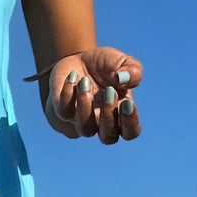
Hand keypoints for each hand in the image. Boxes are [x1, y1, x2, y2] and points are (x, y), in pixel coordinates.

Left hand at [28, 46, 142, 143]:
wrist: (78, 59)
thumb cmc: (106, 66)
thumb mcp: (123, 62)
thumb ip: (133, 71)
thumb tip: (123, 79)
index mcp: (121, 114)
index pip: (130, 132)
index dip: (130, 123)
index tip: (128, 102)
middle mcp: (101, 122)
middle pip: (108, 137)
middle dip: (109, 116)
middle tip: (109, 91)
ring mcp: (81, 119)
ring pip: (84, 129)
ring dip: (85, 106)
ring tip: (85, 81)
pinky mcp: (62, 111)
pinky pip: (63, 112)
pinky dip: (67, 95)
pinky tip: (73, 77)